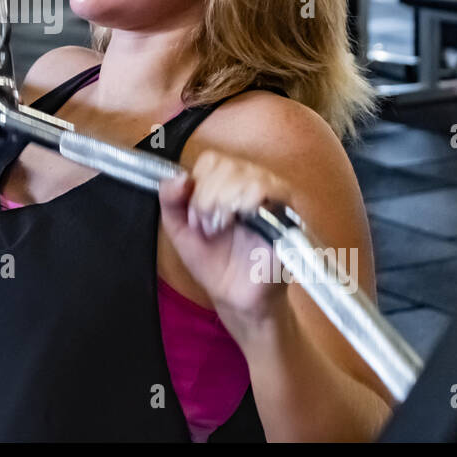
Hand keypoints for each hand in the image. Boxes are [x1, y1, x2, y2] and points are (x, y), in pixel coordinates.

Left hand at [159, 150, 293, 338]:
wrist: (235, 296)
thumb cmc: (213, 262)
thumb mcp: (180, 230)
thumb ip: (170, 200)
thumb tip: (179, 176)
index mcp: (227, 182)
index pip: (211, 160)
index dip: (197, 187)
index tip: (195, 217)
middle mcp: (251, 182)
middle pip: (224, 165)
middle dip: (206, 199)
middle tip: (209, 228)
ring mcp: (272, 195)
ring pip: (244, 174)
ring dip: (223, 203)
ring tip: (222, 229)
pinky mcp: (287, 212)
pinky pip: (266, 189)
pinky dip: (244, 203)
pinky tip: (239, 222)